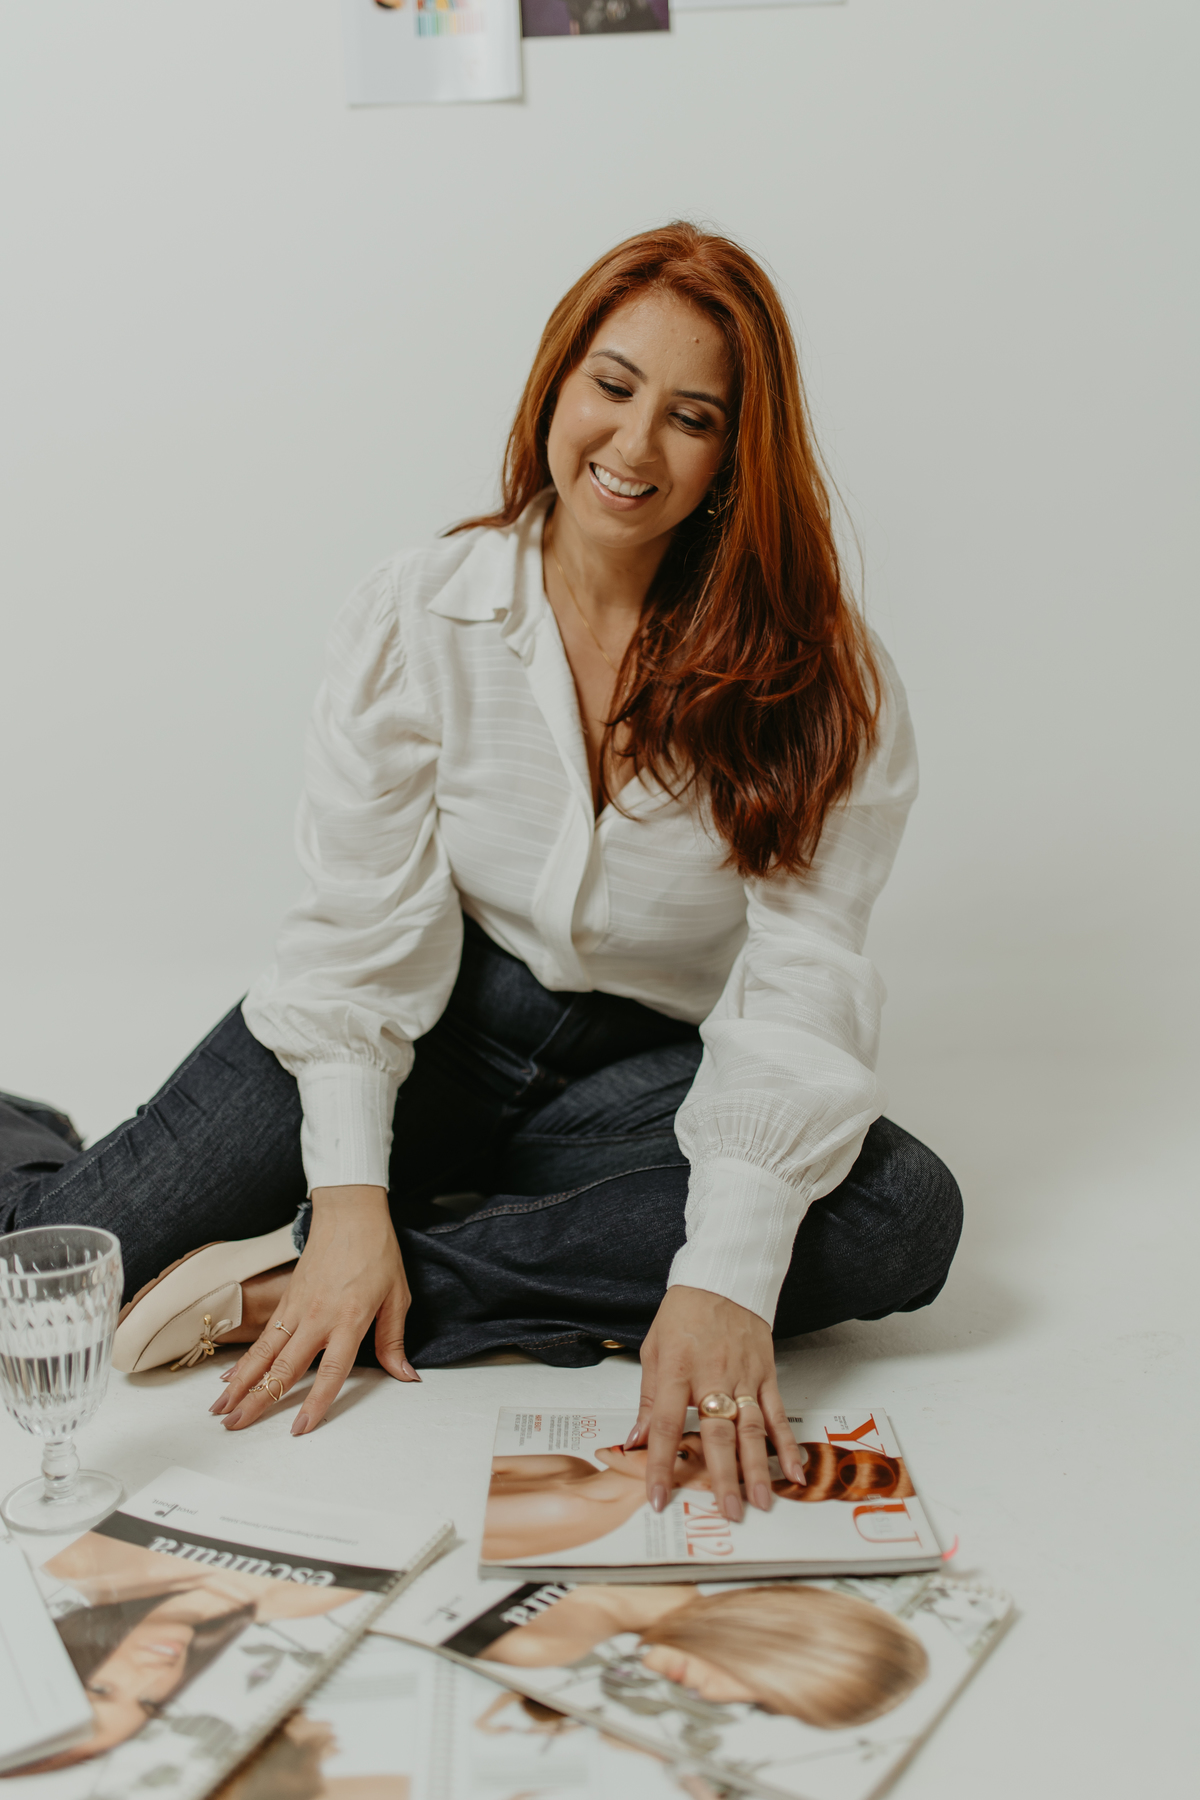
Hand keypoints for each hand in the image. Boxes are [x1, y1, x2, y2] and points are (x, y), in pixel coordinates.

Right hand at [212, 1185, 415, 1434]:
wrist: (350, 1213)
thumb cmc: (377, 1252)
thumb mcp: (398, 1296)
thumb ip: (394, 1341)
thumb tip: (406, 1375)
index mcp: (349, 1319)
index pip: (330, 1371)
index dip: (315, 1403)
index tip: (298, 1428)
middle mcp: (318, 1317)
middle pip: (284, 1367)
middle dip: (258, 1400)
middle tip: (235, 1425)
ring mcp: (297, 1308)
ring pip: (264, 1353)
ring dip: (241, 1383)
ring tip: (220, 1409)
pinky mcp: (287, 1299)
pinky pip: (263, 1336)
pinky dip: (244, 1359)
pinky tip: (229, 1377)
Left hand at [627, 1285, 806, 1522]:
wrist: (723, 1277)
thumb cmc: (683, 1314)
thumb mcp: (653, 1349)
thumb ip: (648, 1399)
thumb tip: (636, 1441)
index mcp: (677, 1370)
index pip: (665, 1424)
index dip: (660, 1464)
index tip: (658, 1498)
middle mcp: (713, 1376)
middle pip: (717, 1433)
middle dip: (721, 1476)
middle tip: (727, 1512)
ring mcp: (744, 1377)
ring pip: (751, 1429)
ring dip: (756, 1469)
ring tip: (760, 1503)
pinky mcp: (766, 1374)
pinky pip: (777, 1414)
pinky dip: (787, 1445)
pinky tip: (793, 1472)